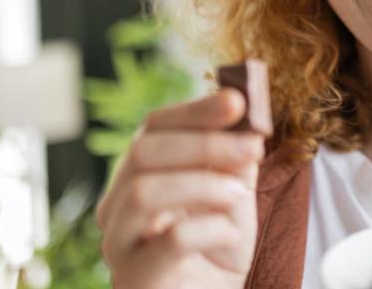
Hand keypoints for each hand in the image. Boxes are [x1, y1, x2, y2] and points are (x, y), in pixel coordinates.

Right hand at [96, 90, 264, 288]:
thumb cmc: (218, 248)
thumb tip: (247, 121)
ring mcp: (119, 245)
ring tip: (240, 194)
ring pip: (144, 192)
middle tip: (254, 146)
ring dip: (204, 183)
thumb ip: (237, 157)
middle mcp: (117, 206)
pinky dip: (209, 228)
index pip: (153, 127)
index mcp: (138, 174)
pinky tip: (230, 233)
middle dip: (204, 143)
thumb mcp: (235, 193)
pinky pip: (169, 242)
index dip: (195, 110)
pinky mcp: (135, 281)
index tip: (238, 101)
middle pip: (143, 152)